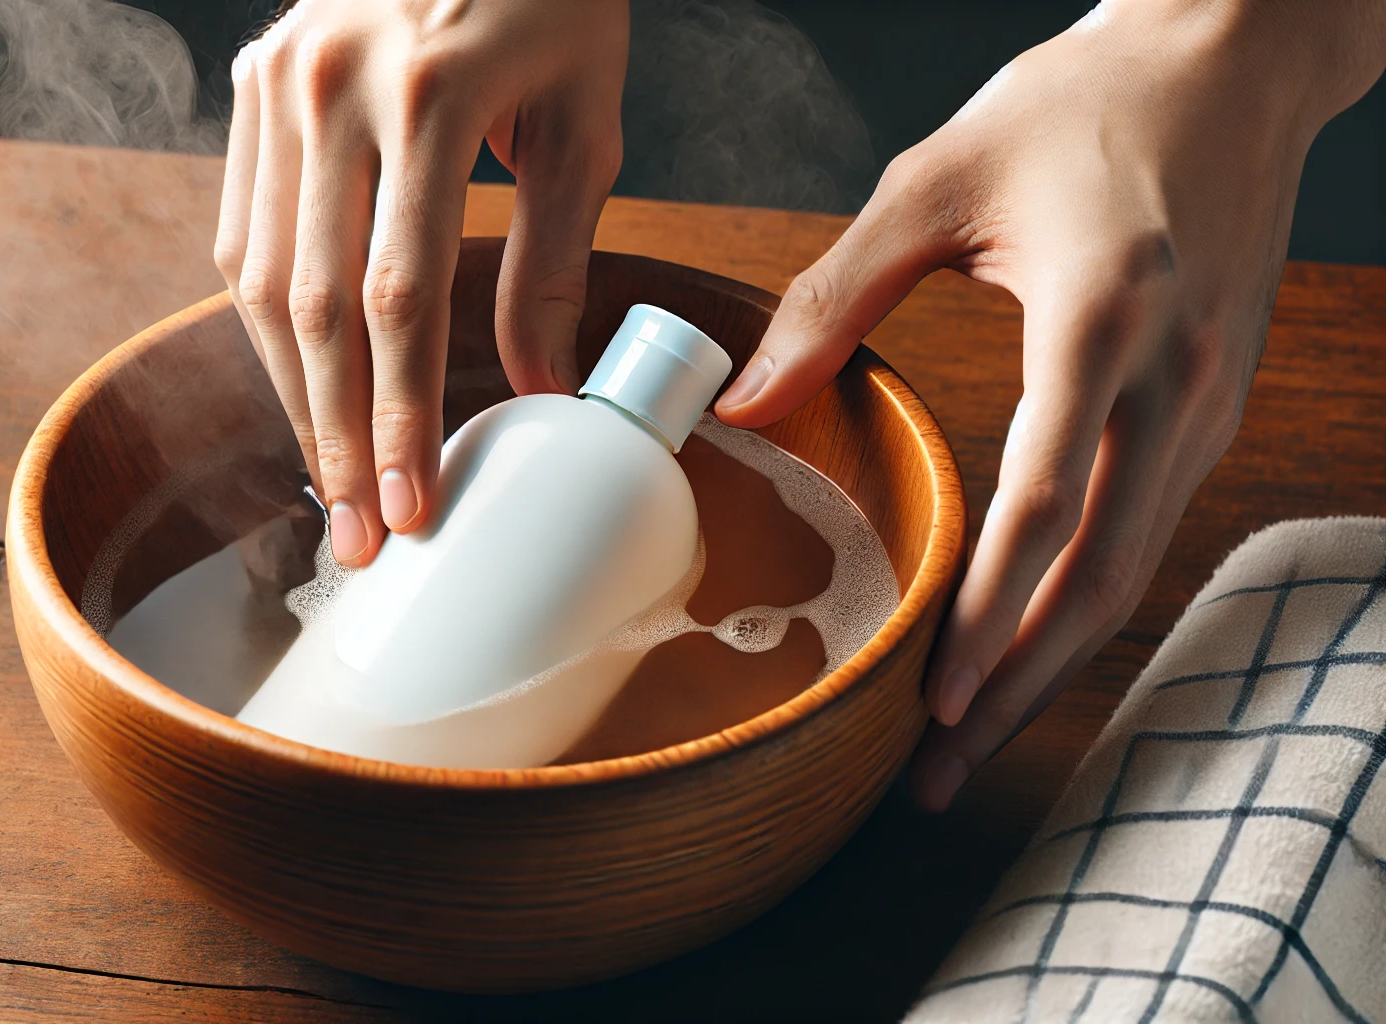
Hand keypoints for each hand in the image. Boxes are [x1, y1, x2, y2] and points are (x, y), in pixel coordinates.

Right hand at [215, 0, 628, 566]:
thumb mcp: (582, 122)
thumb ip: (554, 258)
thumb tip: (542, 392)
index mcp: (430, 96)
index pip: (399, 299)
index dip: (399, 416)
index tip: (413, 506)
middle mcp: (331, 89)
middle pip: (316, 307)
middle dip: (337, 435)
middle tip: (361, 536)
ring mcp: (277, 82)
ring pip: (260, 279)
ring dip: (290, 394)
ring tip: (329, 483)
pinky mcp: (252, 81)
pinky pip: (240, 229)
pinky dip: (266, 322)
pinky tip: (298, 386)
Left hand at [713, 0, 1385, 810]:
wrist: (1230, 59)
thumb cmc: (1078, 106)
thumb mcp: (935, 182)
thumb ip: (833, 296)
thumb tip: (746, 399)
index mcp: (1100, 322)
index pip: (1042, 506)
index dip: (983, 616)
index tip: (929, 699)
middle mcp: (1174, 377)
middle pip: (1098, 575)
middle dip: (1016, 684)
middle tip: (938, 767)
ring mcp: (1209, 395)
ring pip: (1133, 566)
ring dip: (1052, 658)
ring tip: (972, 730)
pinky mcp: (1215, 397)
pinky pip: (1150, 524)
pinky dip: (1087, 596)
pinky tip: (1029, 636)